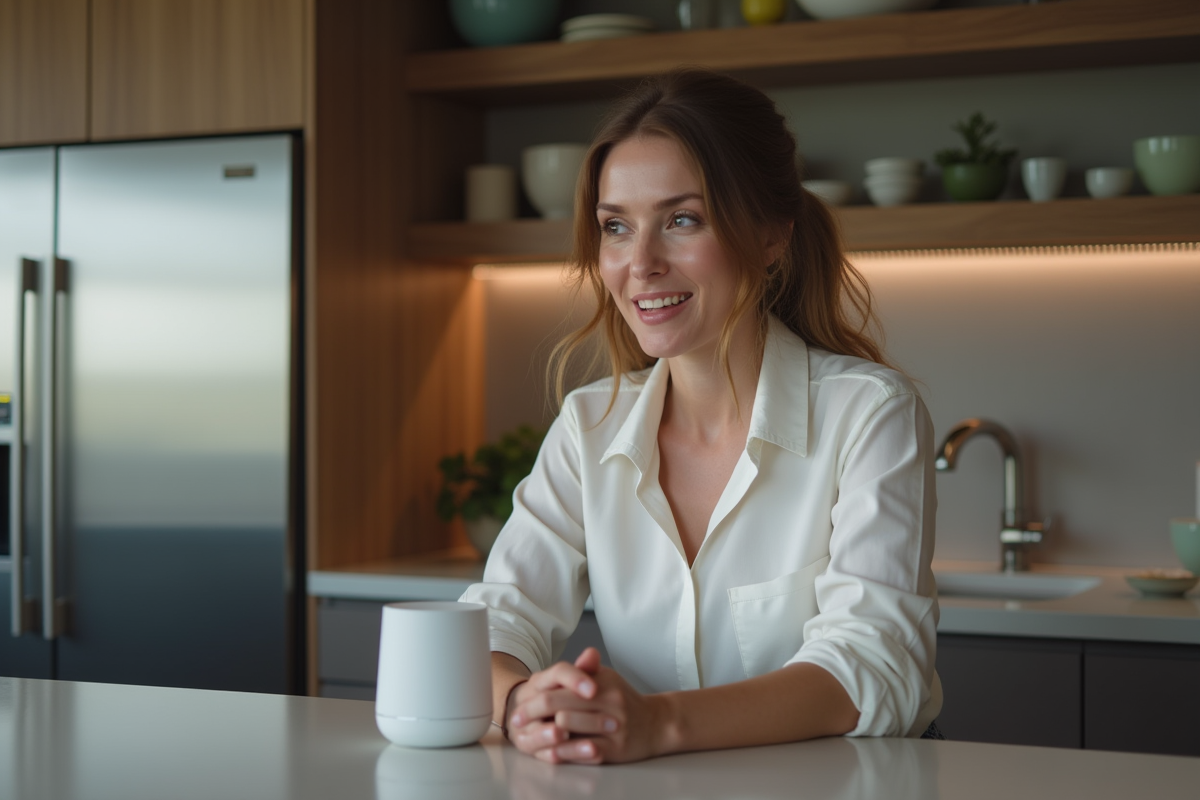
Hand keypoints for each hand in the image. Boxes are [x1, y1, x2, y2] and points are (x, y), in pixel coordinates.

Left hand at [506, 647, 674, 764]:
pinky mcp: (616, 749)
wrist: (657, 724)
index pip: (562, 685)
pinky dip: (563, 751)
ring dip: (545, 732)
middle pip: (560, 705)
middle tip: (517, 722)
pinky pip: (582, 749)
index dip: (537, 697)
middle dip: (533, 714)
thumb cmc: (625, 701)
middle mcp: (610, 701)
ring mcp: (613, 726)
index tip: (519, 707)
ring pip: (568, 726)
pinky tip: (552, 751)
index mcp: (603, 683)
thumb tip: (564, 665)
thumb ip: (585, 671)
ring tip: (531, 735)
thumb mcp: (607, 679)